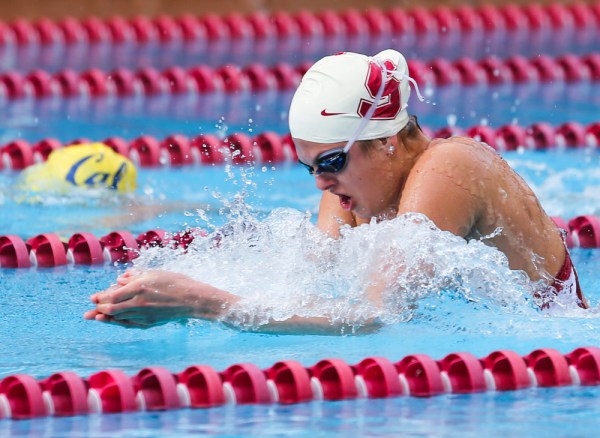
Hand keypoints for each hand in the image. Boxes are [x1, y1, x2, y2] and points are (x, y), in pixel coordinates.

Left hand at [83, 270, 238, 327]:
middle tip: (90, 310)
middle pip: (112, 309)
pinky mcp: (150, 323)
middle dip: (99, 309)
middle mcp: (140, 302)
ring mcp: (145, 314)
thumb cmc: (176, 282)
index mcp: (140, 287)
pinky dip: (119, 322)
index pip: (113, 295)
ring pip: (119, 318)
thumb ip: (135, 276)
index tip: (92, 297)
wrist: (193, 299)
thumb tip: (119, 280)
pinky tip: (112, 321)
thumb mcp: (154, 273)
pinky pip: (130, 324)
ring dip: (105, 318)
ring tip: (94, 318)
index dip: (101, 297)